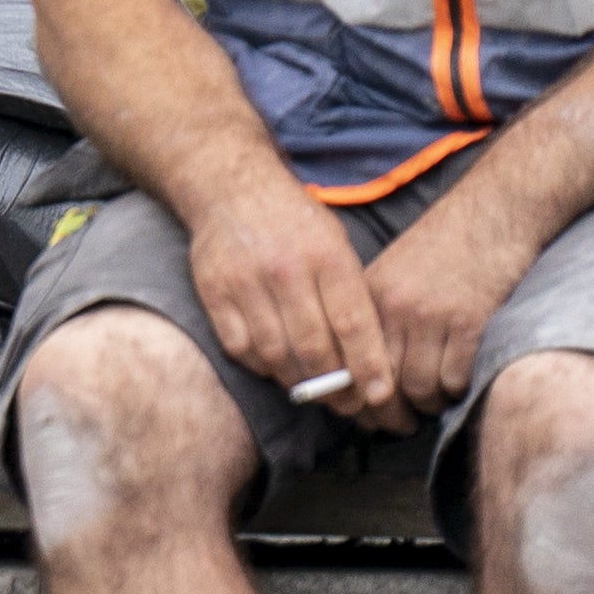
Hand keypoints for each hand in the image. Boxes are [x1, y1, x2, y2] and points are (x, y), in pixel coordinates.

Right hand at [183, 176, 400, 427]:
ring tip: (314, 390)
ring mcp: (245, 281)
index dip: (369, 366)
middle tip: (348, 405)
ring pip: (276, 354)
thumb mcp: (336, 245)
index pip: (353, 324)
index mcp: (326, 256)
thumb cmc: (295, 222)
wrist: (231, 187)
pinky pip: (241, 347)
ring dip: (299, 382)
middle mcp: (285, 269)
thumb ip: (350, 295)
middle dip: (336, 387)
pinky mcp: (213, 290)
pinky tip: (276, 364)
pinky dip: (261, 365)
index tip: (381, 396)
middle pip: (314, 348)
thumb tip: (367, 358)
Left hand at [359, 198, 537, 420]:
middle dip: (390, 413)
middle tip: (401, 426)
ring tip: (435, 405)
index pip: (350, 362)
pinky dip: (458, 391)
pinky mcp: (470, 322)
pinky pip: (456, 378)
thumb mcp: (397, 271)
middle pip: (382, 383)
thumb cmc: (449, 245)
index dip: (356, 398)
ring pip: (420, 387)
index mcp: (370, 295)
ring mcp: (431, 316)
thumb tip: (370, 367)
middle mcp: (394, 308)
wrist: (495, 212)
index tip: (364, 416)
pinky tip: (461, 386)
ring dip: (429, 404)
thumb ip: (381, 313)